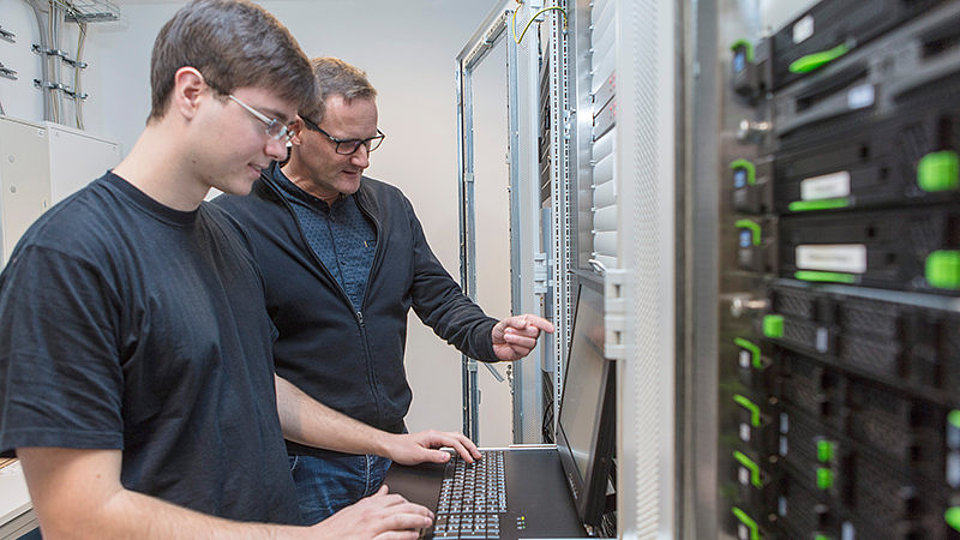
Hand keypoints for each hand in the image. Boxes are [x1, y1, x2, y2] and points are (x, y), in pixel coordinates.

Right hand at [309, 485, 431, 538]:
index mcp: (367, 506)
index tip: (417, 507)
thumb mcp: (354, 510)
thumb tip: (385, 491)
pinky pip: (393, 537)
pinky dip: (405, 536)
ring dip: (417, 520)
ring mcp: (371, 528)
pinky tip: (414, 536)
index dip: (409, 502)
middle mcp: (371, 515)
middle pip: (402, 507)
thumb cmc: (335, 530)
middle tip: (429, 514)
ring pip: (401, 520)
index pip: (394, 499)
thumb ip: (372, 500)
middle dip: (419, 510)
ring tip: (427, 523)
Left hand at [384, 430, 481, 464]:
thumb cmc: (400, 449)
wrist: (390, 446)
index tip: (470, 460)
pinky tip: (459, 452)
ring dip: (465, 445)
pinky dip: (458, 447)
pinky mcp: (432, 442)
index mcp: (433, 436)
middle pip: (458, 437)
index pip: (454, 442)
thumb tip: (448, 457)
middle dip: (470, 446)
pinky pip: (449, 443)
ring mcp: (434, 438)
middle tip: (478, 455)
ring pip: (455, 439)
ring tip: (472, 454)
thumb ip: (434, 456)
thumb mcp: (417, 455)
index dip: (464, 452)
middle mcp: (435, 435)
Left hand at [491, 314, 554, 360]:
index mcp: (528, 323)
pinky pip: (524, 350)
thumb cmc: (501, 330)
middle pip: (534, 333)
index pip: (540, 323)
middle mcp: (531, 333)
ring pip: (530, 343)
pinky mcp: (524, 352)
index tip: (551, 328)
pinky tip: (510, 344)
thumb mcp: (506, 321)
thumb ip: (515, 321)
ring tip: (507, 336)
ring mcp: (528, 344)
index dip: (546, 325)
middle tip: (510, 330)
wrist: (493, 342)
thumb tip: (525, 324)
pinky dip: (514, 346)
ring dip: (516, 339)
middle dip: (520, 331)